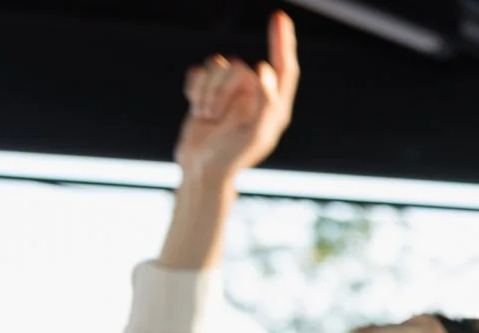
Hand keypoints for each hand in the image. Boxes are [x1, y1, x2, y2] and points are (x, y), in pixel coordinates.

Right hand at [175, 11, 298, 180]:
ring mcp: (231, 92)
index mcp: (274, 106)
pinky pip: (199, 71)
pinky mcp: (208, 90)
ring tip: (207, 116)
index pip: (284, 68)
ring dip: (206, 92)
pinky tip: (197, 109)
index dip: (282, 42)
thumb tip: (266, 70)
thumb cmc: (232, 156)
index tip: (279, 18)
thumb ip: (265, 103)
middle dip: (220, 90)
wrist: (201, 168)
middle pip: (237, 67)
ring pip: (216, 66)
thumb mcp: (254, 134)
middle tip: (215, 117)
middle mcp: (255, 95)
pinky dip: (194, 89)